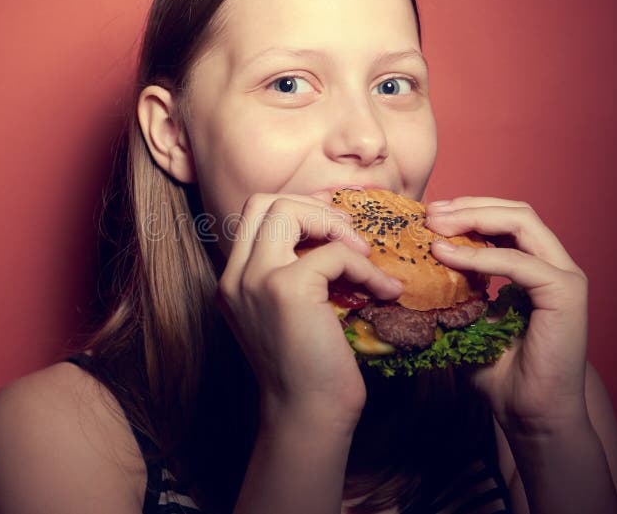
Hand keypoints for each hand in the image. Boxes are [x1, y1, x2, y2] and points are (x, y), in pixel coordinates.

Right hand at [217, 192, 403, 429]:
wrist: (309, 415)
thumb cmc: (310, 367)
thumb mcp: (289, 311)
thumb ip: (293, 270)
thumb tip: (331, 229)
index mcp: (234, 280)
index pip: (255, 214)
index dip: (298, 210)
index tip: (333, 230)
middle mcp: (236, 276)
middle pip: (264, 201)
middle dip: (312, 207)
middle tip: (346, 235)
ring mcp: (256, 280)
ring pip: (287, 209)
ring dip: (334, 224)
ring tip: (362, 254)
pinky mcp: (286, 289)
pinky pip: (333, 253)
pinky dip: (365, 268)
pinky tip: (383, 290)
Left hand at [425, 196, 588, 435]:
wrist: (528, 413)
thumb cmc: (498, 371)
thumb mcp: (468, 318)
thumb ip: (455, 288)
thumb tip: (416, 264)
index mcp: (535, 266)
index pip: (505, 220)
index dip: (468, 211)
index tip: (430, 216)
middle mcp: (554, 264)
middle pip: (516, 211)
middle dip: (469, 206)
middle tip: (430, 214)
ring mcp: (564, 277)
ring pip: (522, 222)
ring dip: (475, 218)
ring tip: (436, 225)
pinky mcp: (566, 294)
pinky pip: (520, 262)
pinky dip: (481, 256)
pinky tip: (448, 257)